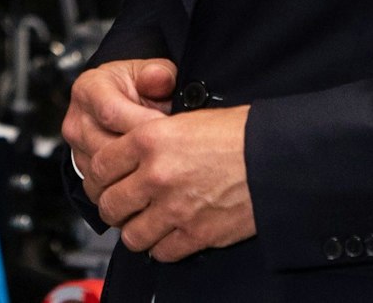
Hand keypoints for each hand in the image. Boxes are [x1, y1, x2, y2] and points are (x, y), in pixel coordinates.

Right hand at [64, 58, 177, 197]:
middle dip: (142, 151)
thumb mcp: (150, 73)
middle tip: (172, 153)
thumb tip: (158, 77)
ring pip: (106, 169)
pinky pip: (105, 183)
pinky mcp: (84, 167)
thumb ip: (157, 74)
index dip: (142, 123)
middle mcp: (77, 118)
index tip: (169, 130)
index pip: (110, 112)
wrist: (123, 102)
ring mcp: (77, 146)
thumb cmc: (137, 87)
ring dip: (136, 170)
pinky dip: (128, 184)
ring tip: (164, 165)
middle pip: (106, 145)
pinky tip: (150, 179)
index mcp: (89, 89)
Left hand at [90, 105, 255, 263]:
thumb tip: (132, 150)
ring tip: (143, 222)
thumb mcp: (185, 119)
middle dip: (112, 206)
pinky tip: (169, 234)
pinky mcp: (196, 233)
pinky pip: (162, 251)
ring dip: (135, 230)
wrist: (275, 157)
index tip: (102, 182)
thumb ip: (153, 137)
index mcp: (149, 139)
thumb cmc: (239, 134)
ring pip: (131, 234)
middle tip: (120, 204)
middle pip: (109, 203)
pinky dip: (162, 247)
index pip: (99, 166)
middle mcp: (156, 174)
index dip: (97, 177)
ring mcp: (175, 207)